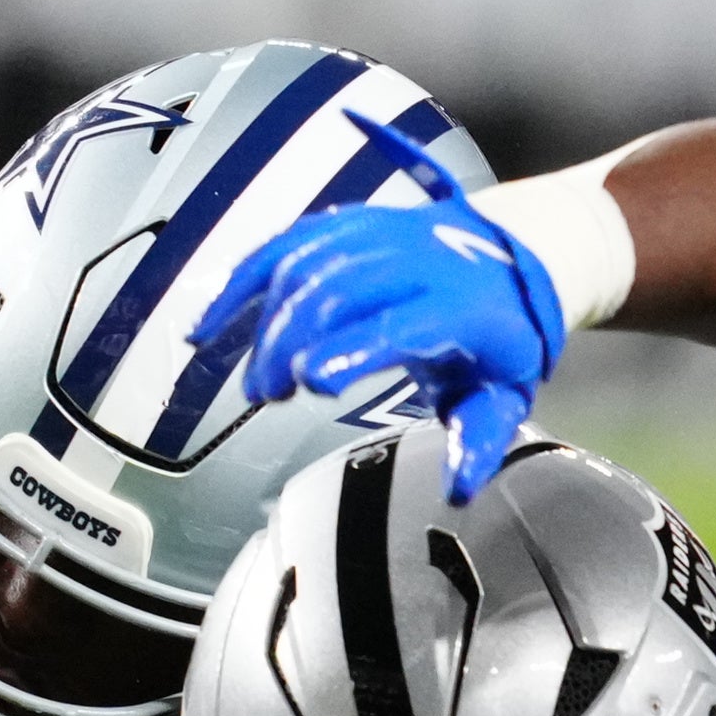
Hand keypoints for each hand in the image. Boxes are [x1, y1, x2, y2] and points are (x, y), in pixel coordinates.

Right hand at [197, 194, 563, 500]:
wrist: (507, 260)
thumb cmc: (496, 339)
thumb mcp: (502, 396)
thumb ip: (477, 440)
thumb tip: (456, 488)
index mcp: (462, 304)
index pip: (401, 321)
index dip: (353, 347)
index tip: (310, 381)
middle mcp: (417, 258)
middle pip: (339, 289)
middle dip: (293, 341)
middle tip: (269, 394)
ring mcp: (376, 234)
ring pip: (306, 265)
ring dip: (268, 323)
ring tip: (257, 382)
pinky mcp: (344, 226)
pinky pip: (284, 246)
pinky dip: (241, 284)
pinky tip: (208, 326)